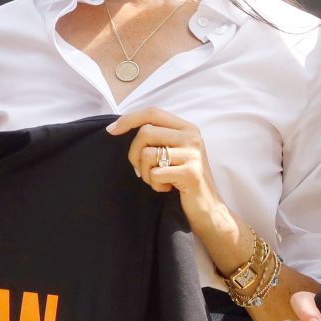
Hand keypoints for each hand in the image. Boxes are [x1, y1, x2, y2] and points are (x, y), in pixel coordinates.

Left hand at [106, 107, 221, 226]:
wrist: (209, 208)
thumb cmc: (184, 179)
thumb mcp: (175, 151)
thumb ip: (159, 137)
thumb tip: (120, 126)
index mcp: (188, 128)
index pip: (152, 113)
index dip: (129, 119)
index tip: (111, 131)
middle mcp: (192, 137)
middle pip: (145, 132)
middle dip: (134, 154)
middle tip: (142, 171)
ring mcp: (192, 154)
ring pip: (147, 154)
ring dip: (146, 173)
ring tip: (159, 180)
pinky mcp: (190, 173)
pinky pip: (155, 173)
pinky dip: (155, 184)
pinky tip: (167, 188)